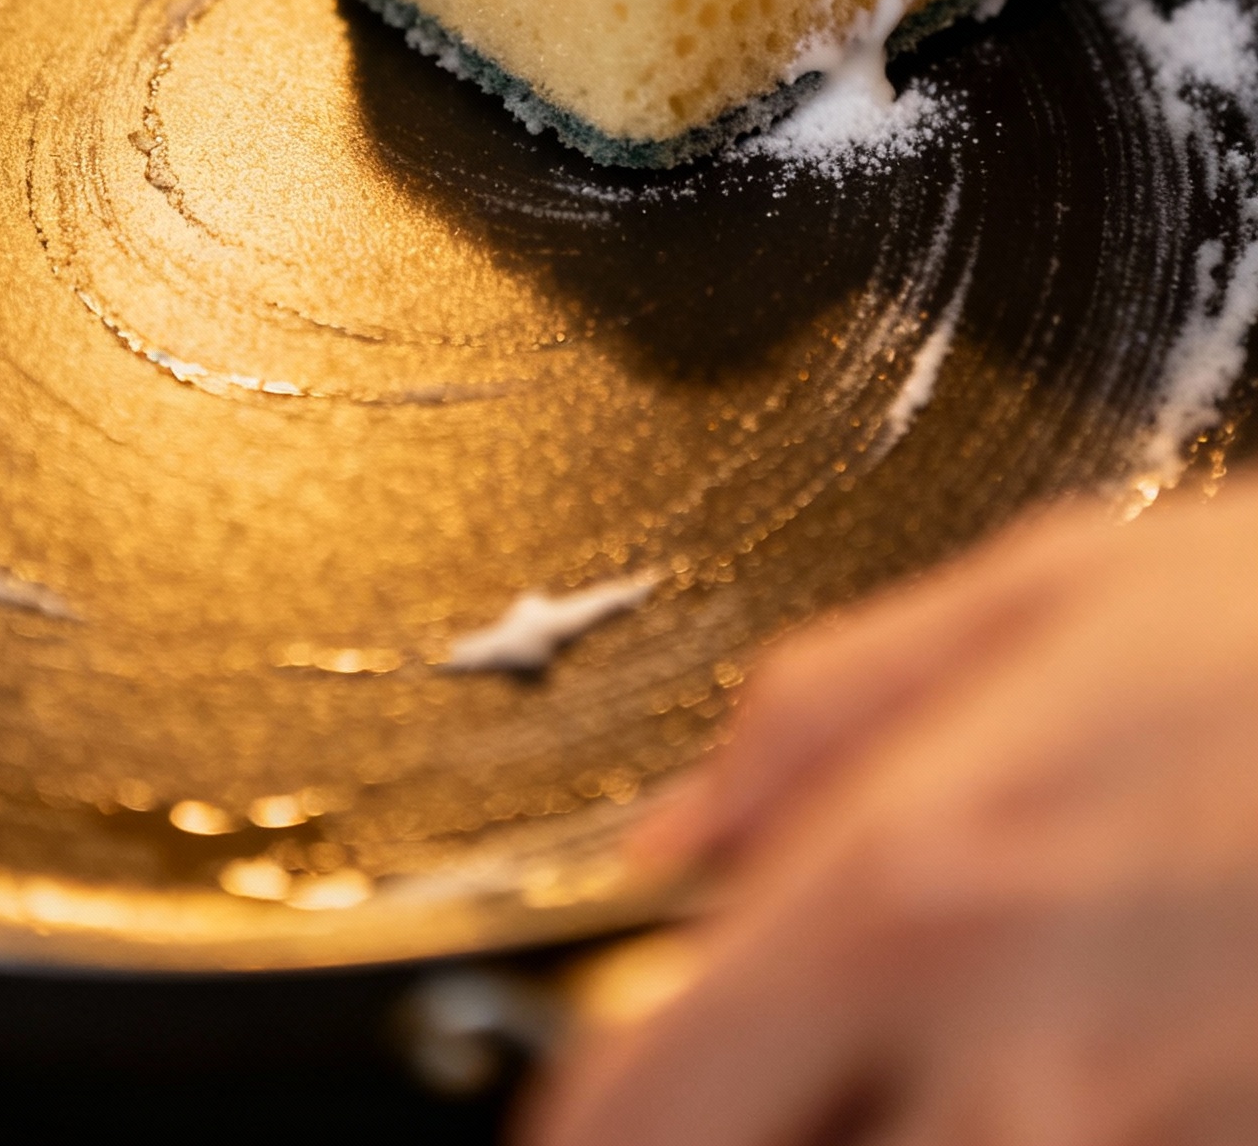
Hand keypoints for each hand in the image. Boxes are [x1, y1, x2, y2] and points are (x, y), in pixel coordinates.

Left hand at [518, 479, 1257, 1145]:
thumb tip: (677, 834)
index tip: (588, 1110)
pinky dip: (1047, 1122)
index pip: (640, 1114)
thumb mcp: (1046, 592)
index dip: (587, 1128)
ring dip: (922, 1119)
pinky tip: (1098, 1035)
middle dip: (765, 1128)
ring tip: (980, 1017)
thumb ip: (824, 715)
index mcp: (916, 892)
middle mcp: (1011, 1075)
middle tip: (800, 1052)